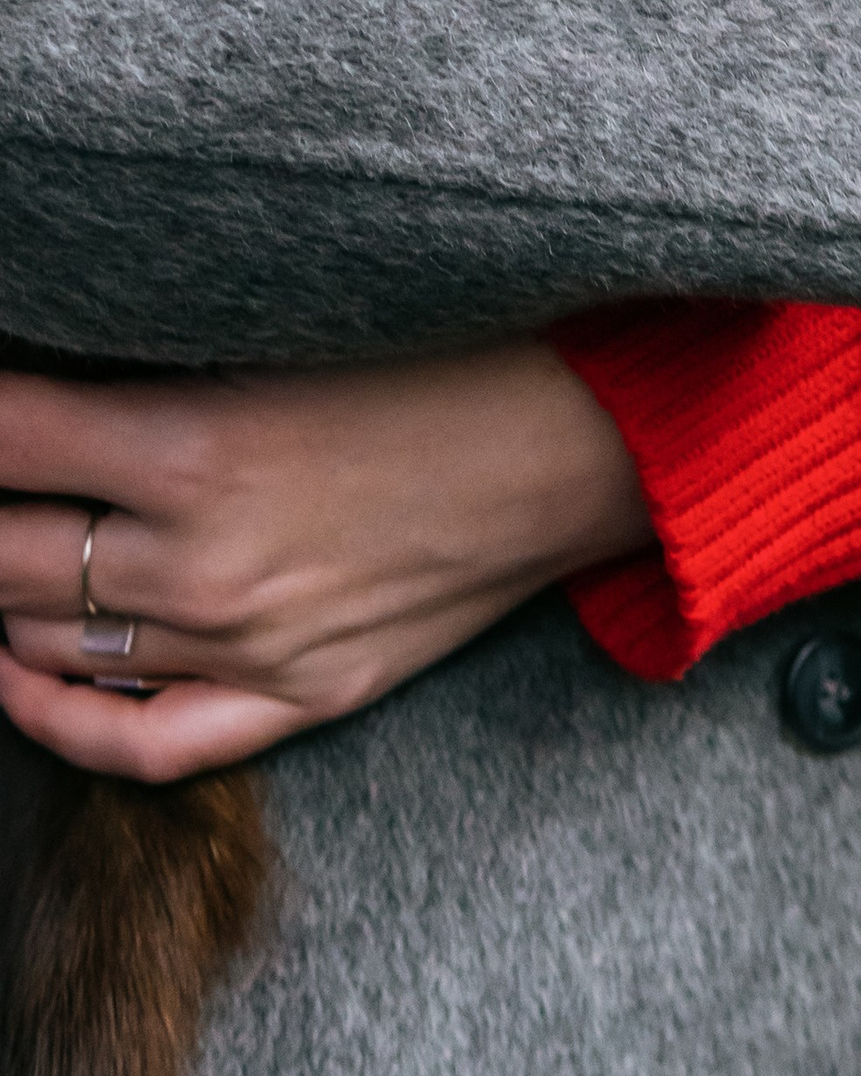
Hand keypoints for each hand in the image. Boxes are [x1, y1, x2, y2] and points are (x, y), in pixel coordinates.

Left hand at [0, 343, 649, 781]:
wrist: (587, 439)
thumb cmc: (448, 354)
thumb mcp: (284, 332)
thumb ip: (151, 368)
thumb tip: (45, 387)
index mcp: (195, 447)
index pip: (2, 438)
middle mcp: (206, 562)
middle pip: (1, 557)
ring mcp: (251, 645)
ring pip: (47, 644)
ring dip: (4, 593)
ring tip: (9, 541)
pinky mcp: (303, 696)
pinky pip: (142, 744)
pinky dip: (56, 719)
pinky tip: (15, 672)